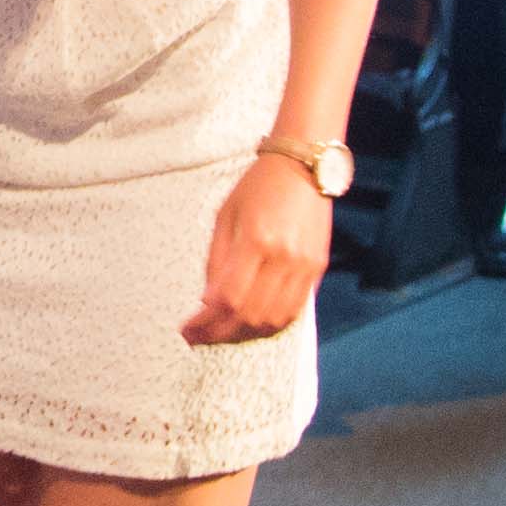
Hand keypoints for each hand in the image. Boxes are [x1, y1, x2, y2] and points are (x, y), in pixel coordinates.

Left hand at [184, 153, 334, 343]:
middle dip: (220, 334)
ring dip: (245, 334)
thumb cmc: (258, 187)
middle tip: (199, 338)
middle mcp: (283, 258)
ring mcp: (304, 266)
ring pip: (274, 320)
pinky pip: (294, 311)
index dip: (205, 322)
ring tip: (222, 334)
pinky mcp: (318, 269)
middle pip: (250, 315)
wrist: (303, 168)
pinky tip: (251, 324)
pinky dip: (271, 324)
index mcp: (255, 241)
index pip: (227, 298)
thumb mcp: (225, 216)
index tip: (188, 330)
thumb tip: (206, 302)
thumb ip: (215, 261)